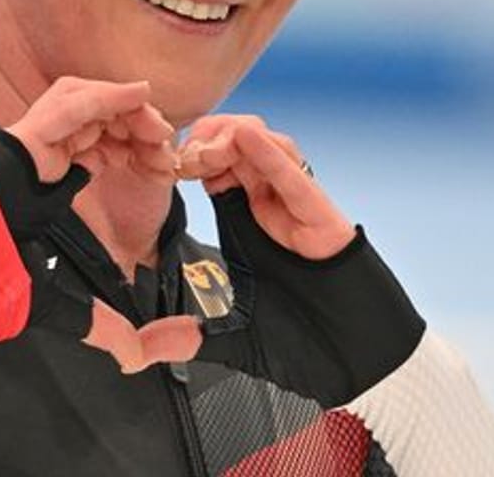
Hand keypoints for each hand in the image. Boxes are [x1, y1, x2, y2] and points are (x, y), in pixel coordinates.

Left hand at [7, 77, 175, 184]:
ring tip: (163, 166)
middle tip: (165, 153)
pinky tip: (153, 169)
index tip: (162, 131)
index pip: (123, 98)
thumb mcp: (75, 108)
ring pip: (132, 137)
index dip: (144, 114)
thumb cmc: (38, 135)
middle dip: (150, 135)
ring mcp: (94, 132)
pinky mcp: (95, 154)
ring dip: (150, 151)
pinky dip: (140, 162)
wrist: (20, 173)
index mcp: (82, 92)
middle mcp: (90, 108)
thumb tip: (145, 87)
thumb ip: (109, 97)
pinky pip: (124, 154)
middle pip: (130, 118)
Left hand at [129, 115, 424, 407]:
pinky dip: (268, 154)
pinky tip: (245, 139)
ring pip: (264, 144)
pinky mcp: (320, 214)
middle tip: (179, 158)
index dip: (190, 156)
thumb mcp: (230, 334)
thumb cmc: (305, 336)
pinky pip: (292, 175)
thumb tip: (143, 349)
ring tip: (202, 154)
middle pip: (236, 141)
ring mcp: (297, 204)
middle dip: (203, 138)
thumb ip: (188, 338)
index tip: (163, 168)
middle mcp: (271, 202)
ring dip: (229, 139)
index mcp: (246, 216)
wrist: (350, 356)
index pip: (215, 164)